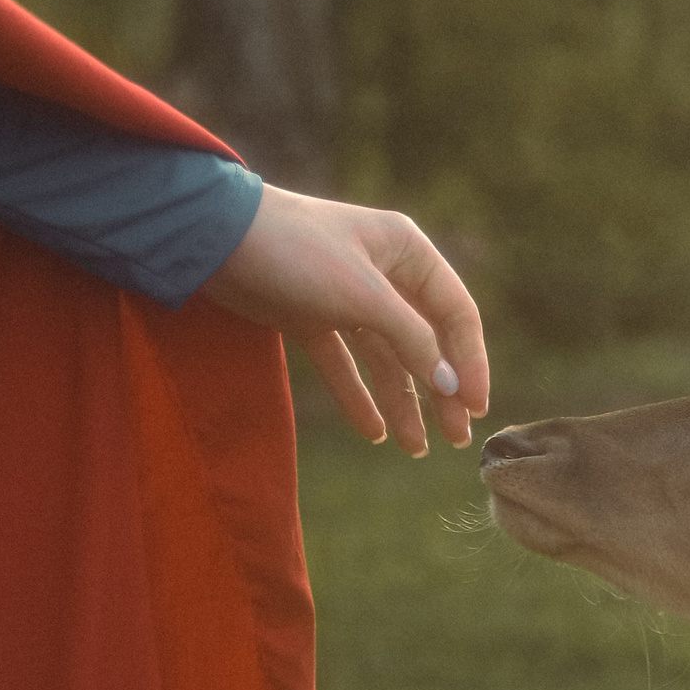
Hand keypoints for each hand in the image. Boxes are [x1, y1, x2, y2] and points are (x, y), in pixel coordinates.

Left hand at [201, 184, 490, 456]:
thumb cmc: (296, 252)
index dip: (471, 362)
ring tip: (415, 449)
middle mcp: (383, 272)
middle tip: (456, 440)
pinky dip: (359, 396)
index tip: (475, 408)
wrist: (213, 240)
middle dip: (440, 392)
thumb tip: (452, 386)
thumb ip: (412, 341)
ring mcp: (346, 297)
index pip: (456, 313)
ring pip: (386, 359)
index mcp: (407, 251)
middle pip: (425, 341)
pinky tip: (375, 432)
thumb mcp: (363, 296)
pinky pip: (346, 364)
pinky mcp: (312, 317)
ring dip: (402, 402)